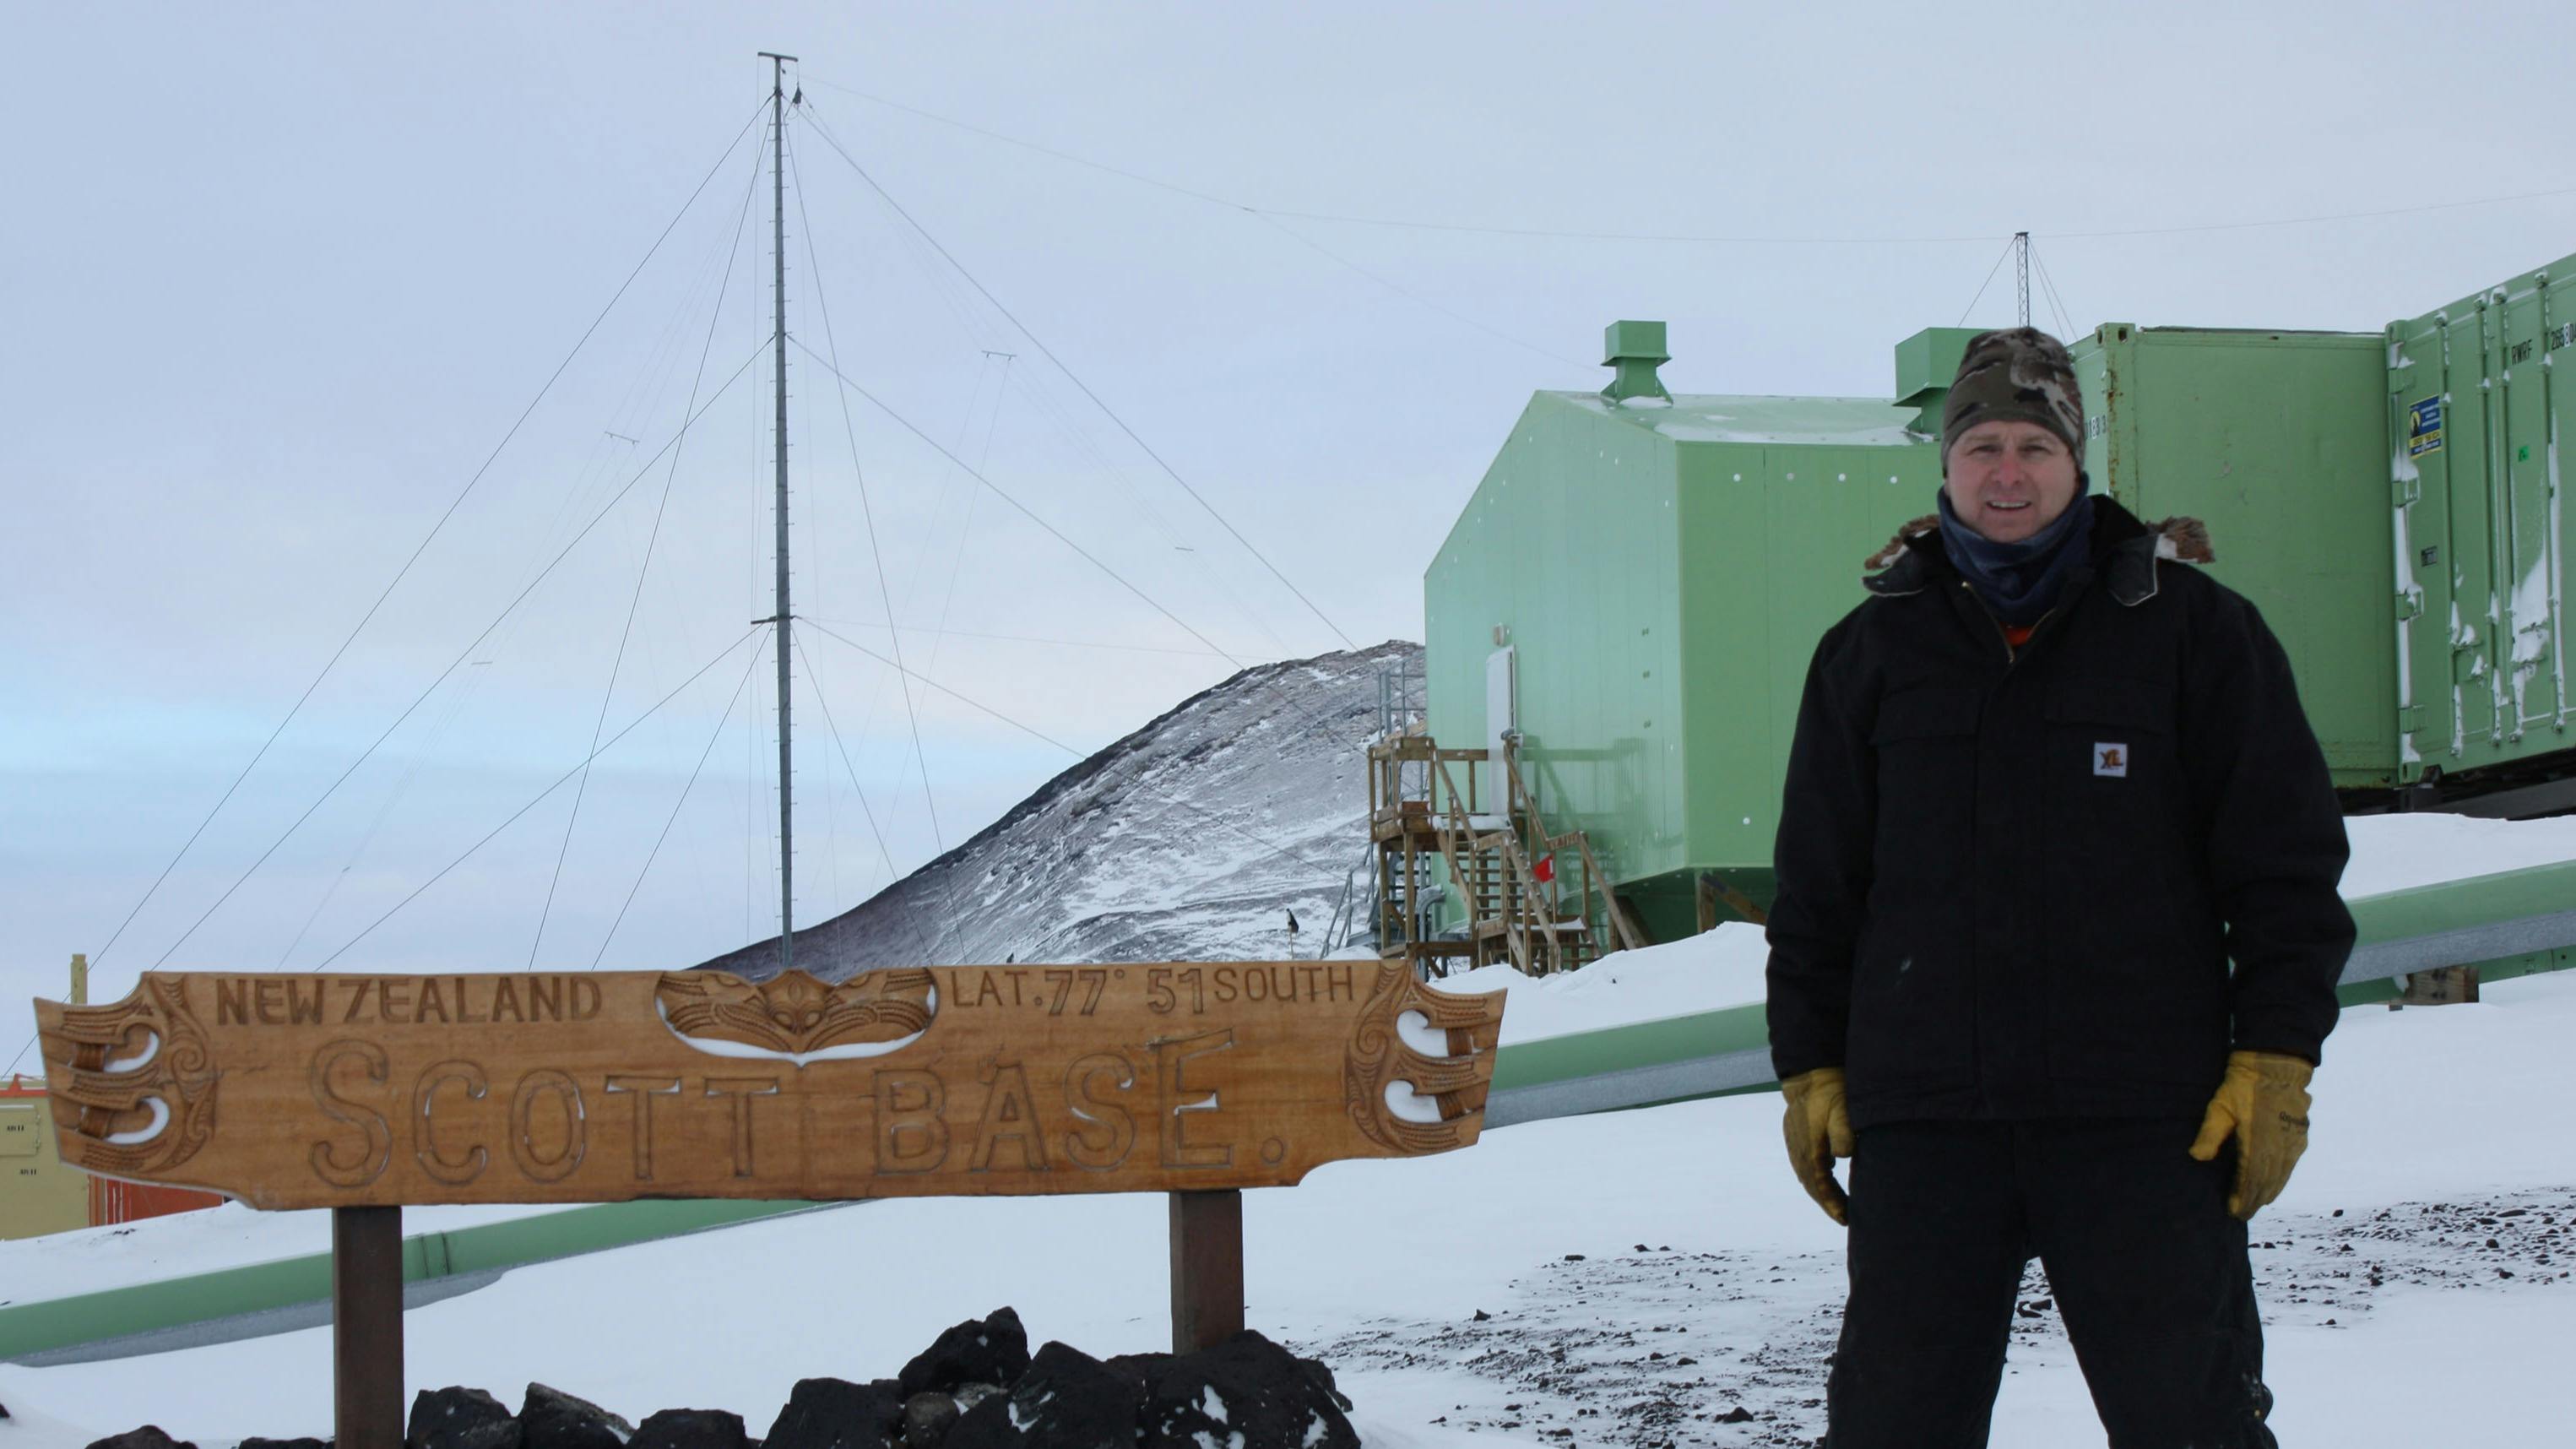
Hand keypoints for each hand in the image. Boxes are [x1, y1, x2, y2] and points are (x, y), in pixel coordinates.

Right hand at [1780, 1067, 1853, 1225]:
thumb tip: (1843, 1155)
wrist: (1809, 1074)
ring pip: (1807, 1177)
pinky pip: (1804, 1166)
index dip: (1833, 1204)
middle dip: (1827, 1204)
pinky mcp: (1796, 1137)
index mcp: (1810, 1150)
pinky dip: (1815, 1179)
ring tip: (1837, 1205)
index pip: (1820, 1186)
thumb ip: (1843, 1133)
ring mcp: (1795, 1145)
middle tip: (1845, 1218)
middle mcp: (1799, 1151)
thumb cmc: (1829, 1092)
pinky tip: (1825, 1180)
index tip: (1846, 1219)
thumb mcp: (1842, 1110)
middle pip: (1812, 1186)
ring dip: (1820, 1193)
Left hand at [2188, 1050, 2313, 1219]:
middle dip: (2253, 1200)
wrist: (2277, 1066)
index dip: (2242, 1196)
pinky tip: (2273, 1189)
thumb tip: (2197, 1157)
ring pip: (2280, 1176)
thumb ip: (2210, 1133)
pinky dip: (2281, 1181)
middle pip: (2266, 1181)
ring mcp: (2292, 1142)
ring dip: (2267, 1193)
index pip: (2249, 1176)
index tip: (2233, 1211)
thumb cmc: (2244, 1085)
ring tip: (2255, 1206)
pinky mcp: (2300, 1136)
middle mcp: (2278, 1145)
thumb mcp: (2221, 1106)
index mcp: (2257, 1139)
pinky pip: (2290, 1166)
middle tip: (2242, 1215)